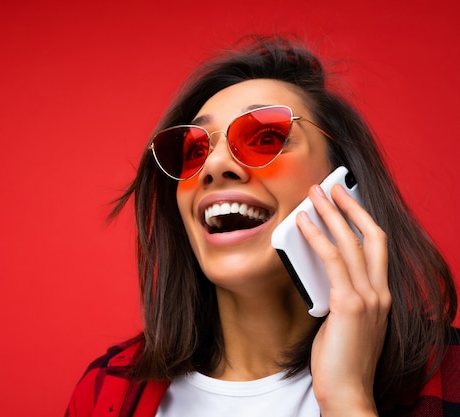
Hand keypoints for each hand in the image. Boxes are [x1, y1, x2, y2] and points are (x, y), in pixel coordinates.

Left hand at [296, 183, 390, 416]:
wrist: (348, 393)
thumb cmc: (341, 359)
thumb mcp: (343, 320)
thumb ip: (337, 293)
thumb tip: (316, 269)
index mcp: (381, 296)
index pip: (376, 247)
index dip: (362, 219)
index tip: (346, 201)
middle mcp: (380, 293)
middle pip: (371, 235)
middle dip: (352, 206)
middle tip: (332, 186)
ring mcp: (368, 298)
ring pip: (351, 242)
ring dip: (331, 213)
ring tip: (314, 194)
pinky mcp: (349, 305)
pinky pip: (332, 260)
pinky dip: (317, 237)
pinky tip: (303, 223)